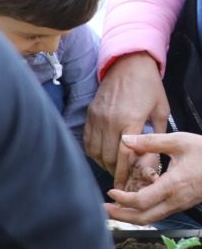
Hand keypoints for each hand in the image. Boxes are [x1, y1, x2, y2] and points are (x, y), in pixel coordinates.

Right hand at [85, 52, 168, 188]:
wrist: (128, 63)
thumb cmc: (148, 86)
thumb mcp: (160, 110)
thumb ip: (157, 134)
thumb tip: (152, 155)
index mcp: (130, 121)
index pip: (124, 156)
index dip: (123, 173)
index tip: (125, 184)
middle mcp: (110, 121)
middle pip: (107, 157)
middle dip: (114, 171)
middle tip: (121, 178)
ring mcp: (97, 118)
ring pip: (95, 150)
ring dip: (103, 162)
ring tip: (112, 167)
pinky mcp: (90, 115)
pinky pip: (88, 140)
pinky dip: (93, 151)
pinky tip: (102, 154)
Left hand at [106, 131, 201, 223]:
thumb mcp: (180, 141)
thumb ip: (151, 141)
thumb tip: (126, 139)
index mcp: (174, 185)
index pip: (142, 201)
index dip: (122, 200)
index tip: (110, 192)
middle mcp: (177, 199)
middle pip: (144, 218)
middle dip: (121, 217)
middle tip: (103, 210)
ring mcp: (181, 204)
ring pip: (153, 218)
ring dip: (132, 216)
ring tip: (114, 208)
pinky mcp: (183, 204)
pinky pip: (160, 213)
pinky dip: (144, 212)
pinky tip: (133, 203)